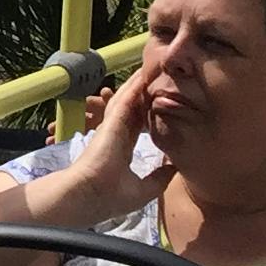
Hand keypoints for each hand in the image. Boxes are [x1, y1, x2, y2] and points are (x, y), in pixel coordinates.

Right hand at [55, 62, 172, 226]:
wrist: (89, 196)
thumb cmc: (111, 196)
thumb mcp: (144, 189)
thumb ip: (160, 176)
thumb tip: (176, 166)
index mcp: (121, 149)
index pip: (135, 126)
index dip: (144, 114)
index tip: (155, 105)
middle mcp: (116, 134)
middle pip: (131, 109)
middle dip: (142, 94)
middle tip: (154, 78)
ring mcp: (112, 126)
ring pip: (127, 100)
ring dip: (138, 85)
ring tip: (151, 68)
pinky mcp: (112, 121)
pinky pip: (126, 99)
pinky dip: (135, 87)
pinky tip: (145, 75)